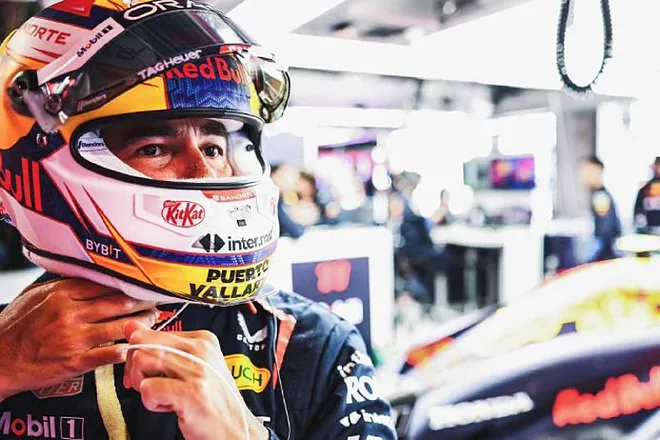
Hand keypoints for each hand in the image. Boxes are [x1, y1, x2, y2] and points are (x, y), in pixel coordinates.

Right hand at [0, 278, 157, 399]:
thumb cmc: (14, 327)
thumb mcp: (34, 296)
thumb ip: (61, 284)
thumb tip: (85, 273)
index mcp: (61, 293)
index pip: (105, 283)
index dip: (128, 283)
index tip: (142, 282)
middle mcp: (70, 313)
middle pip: (119, 302)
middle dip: (143, 301)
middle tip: (156, 299)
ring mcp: (75, 337)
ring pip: (120, 326)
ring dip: (142, 323)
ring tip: (153, 319)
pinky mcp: (76, 361)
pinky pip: (110, 353)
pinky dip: (127, 349)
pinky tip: (138, 344)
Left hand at [123, 321, 268, 439]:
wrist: (234, 429)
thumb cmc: (212, 400)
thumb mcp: (191, 366)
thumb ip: (163, 347)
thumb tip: (130, 326)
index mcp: (203, 339)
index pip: (153, 332)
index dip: (140, 353)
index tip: (145, 370)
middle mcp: (201, 350)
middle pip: (143, 343)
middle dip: (135, 368)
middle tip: (148, 385)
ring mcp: (198, 371)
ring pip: (143, 361)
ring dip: (142, 384)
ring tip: (161, 395)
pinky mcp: (191, 393)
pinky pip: (148, 388)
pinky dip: (151, 402)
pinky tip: (169, 407)